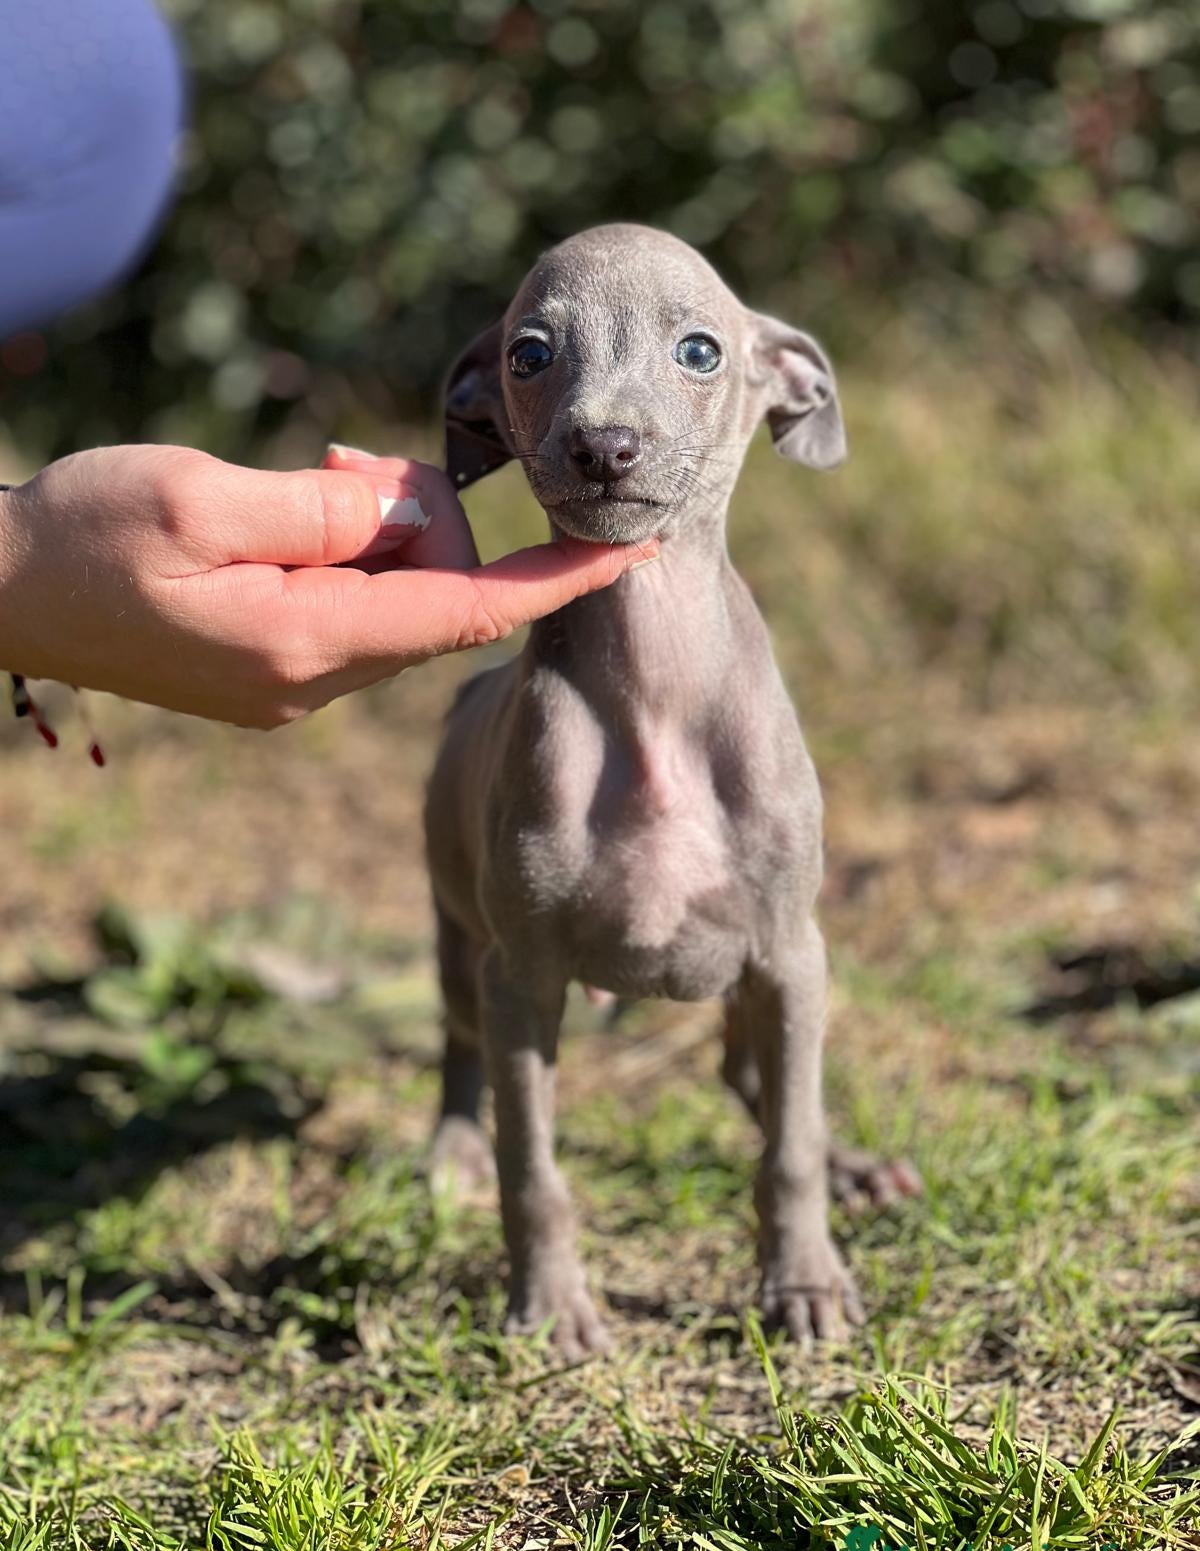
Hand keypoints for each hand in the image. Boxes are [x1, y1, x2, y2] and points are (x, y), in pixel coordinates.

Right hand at [0, 444, 656, 727]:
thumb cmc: (82, 537)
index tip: (630, 553)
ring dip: (378, 530)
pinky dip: (351, 556)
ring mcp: (297, 687)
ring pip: (400, 599)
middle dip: (423, 517)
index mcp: (306, 642)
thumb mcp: (197, 497)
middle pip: (438, 593)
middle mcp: (316, 682)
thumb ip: (320, 510)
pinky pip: (358, 610)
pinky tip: (286, 522)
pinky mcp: (278, 674)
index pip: (469, 613)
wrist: (0, 595)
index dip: (555, 581)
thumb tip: (410, 514)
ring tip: (299, 483)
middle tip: (339, 461)